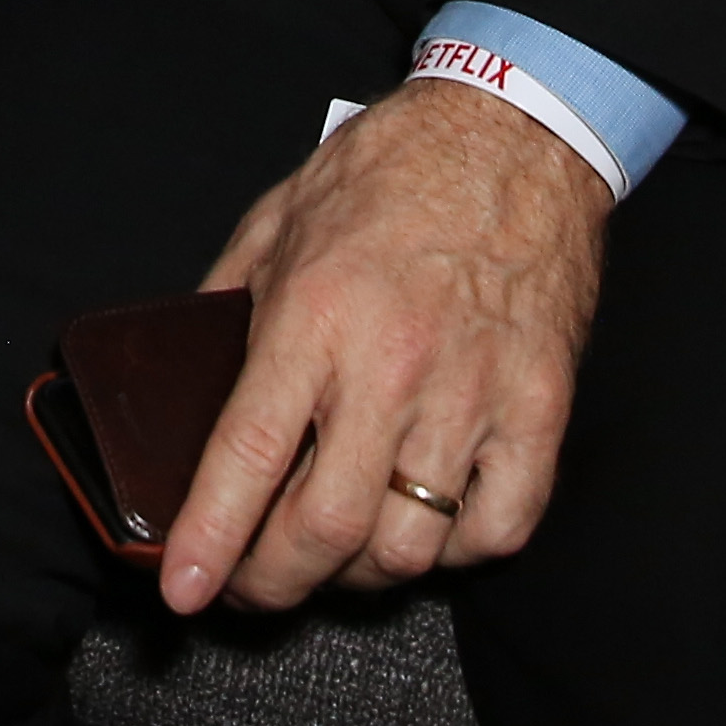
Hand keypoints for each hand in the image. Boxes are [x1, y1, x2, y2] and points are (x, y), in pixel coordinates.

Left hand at [155, 79, 610, 616]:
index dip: (210, 539)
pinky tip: (426, 522)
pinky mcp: (540, 410)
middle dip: (274, 581)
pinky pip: (498, 528)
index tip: (186, 589)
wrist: (515, 135)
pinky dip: (454, 549)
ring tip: (337, 548)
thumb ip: (226, 305)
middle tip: (253, 583)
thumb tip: (185, 386)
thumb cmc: (394, 170)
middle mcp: (393, 366)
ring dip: (358, 571)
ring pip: (409, 546)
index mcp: (316, 315)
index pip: (247, 456)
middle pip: (326, 528)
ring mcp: (474, 395)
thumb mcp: (277, 219)